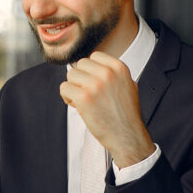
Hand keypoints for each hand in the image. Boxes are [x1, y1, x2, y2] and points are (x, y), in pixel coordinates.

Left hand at [60, 51, 154, 167]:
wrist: (127, 136)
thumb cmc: (126, 114)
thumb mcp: (128, 86)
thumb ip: (113, 73)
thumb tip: (94, 63)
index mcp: (119, 68)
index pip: (94, 56)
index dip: (90, 70)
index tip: (94, 83)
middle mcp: (107, 73)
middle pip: (80, 65)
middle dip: (81, 79)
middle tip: (87, 94)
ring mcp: (95, 85)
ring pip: (71, 75)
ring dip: (73, 88)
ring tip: (83, 101)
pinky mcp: (83, 98)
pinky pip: (64, 88)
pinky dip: (67, 97)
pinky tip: (77, 106)